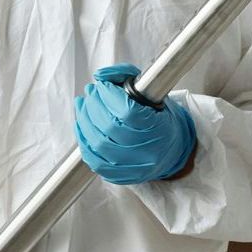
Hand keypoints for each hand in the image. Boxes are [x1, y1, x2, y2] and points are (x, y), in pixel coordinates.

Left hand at [75, 63, 196, 184]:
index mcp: (159, 130)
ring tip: (83, 105)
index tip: (102, 86)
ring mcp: (132, 167)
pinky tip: (82, 125)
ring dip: (84, 120)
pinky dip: (83, 139)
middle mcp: (147, 152)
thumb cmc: (159, 120)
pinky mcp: (118, 177)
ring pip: (98, 143)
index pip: (128, 112)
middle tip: (90, 93)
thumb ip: (125, 74)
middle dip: (93, 106)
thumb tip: (101, 75)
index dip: (109, 96)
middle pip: (110, 127)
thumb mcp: (150, 92)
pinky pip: (92, 159)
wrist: (169, 152)